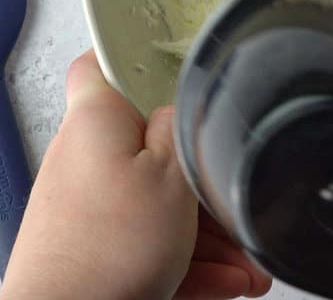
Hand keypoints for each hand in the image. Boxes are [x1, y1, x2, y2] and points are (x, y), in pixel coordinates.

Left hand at [0, 50, 271, 299]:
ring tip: (248, 264)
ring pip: (158, 206)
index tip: (165, 58)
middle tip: (236, 204)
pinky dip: (188, 262)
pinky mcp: (92, 252)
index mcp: (97, 121)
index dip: (132, 56)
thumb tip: (185, 110)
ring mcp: (87, 209)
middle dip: (203, 182)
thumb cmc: (106, 252)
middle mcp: (84, 159)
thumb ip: (185, 129)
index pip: (100, 64)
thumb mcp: (175, 174)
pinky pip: (148, 245)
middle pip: (153, 150)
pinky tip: (226, 282)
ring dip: (208, 235)